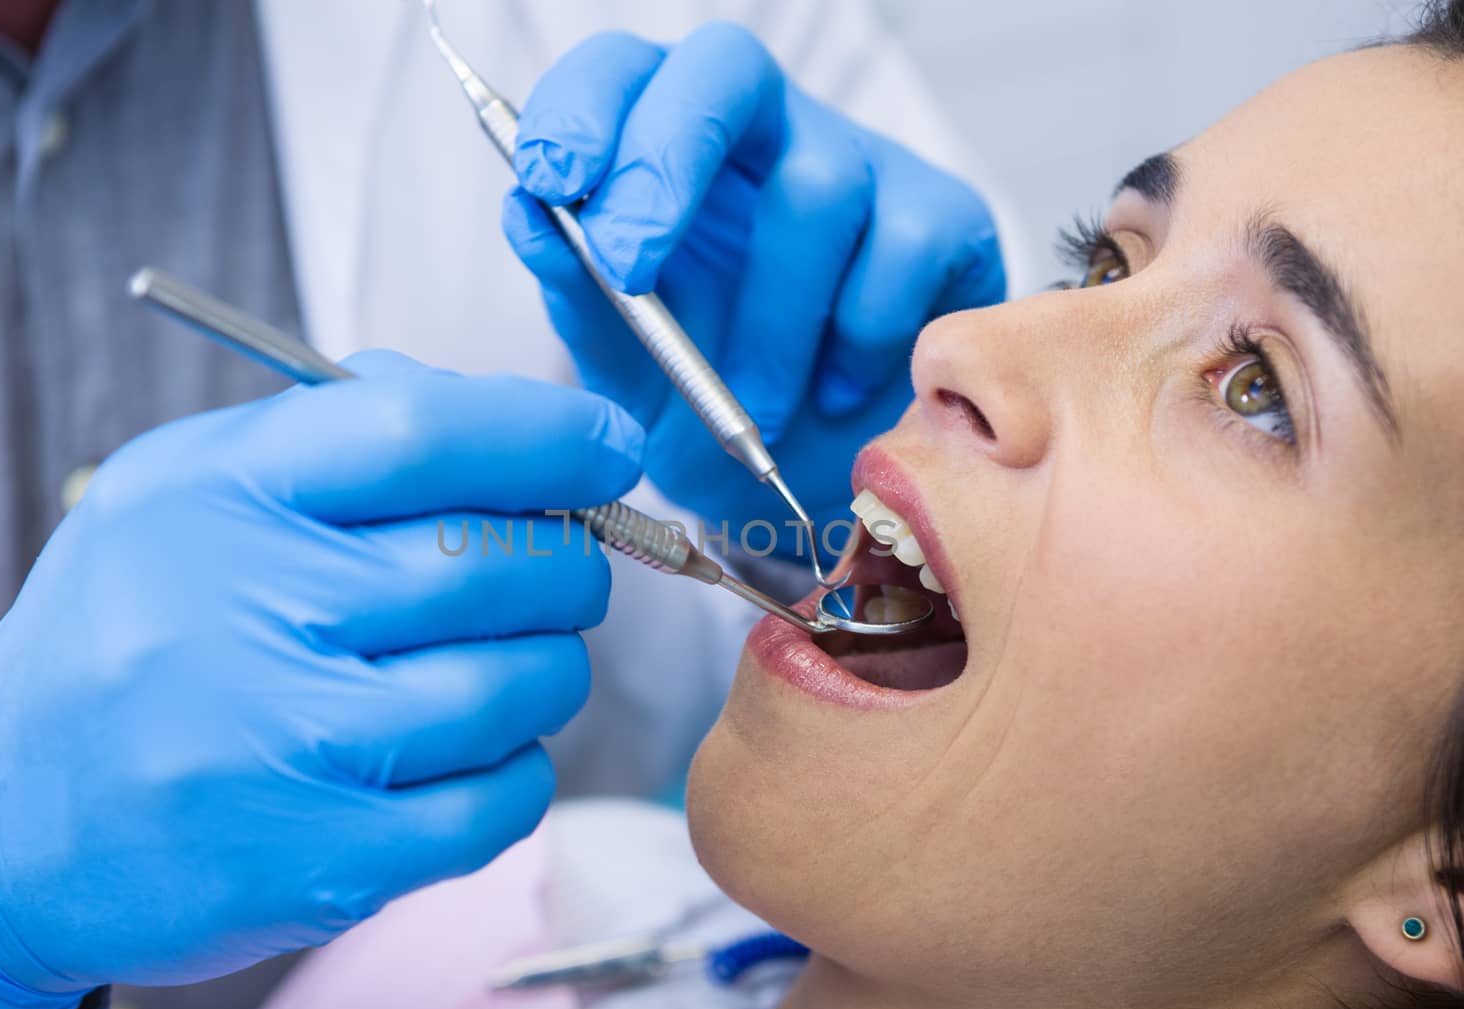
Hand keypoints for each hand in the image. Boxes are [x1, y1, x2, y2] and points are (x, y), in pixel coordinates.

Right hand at [0, 352, 642, 1008]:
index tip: (606, 444)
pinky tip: (470, 748)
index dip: (550, 433)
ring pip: (524, 682)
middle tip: (557, 566)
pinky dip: (519, 766)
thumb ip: (336, 432)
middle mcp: (253, 613)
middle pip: (503, 560)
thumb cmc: (130, 635)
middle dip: (569, 558)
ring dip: (547, 666)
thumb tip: (510, 426)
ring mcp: (293, 747)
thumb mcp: (185, 487)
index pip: (427, 433)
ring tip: (500, 661)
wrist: (7, 818)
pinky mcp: (330, 861)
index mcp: (221, 499)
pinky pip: (506, 797)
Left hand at [503, 22, 1004, 556]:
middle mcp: (765, 133)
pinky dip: (858, 337)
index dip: (583, 107)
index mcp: (667, 147)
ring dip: (768, 319)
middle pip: (727, 69)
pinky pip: (900, 252)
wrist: (817, 479)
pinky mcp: (943, 217)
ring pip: (817, 188)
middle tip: (628, 265)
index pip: (623, 70)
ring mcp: (863, 165)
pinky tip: (834, 388)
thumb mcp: (624, 364)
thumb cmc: (708, 401)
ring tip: (752, 406)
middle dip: (666, 162)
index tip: (549, 180)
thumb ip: (579, 292)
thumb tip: (525, 211)